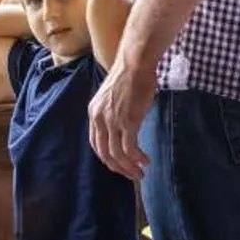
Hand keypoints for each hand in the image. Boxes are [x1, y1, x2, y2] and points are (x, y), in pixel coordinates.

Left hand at [86, 57, 155, 181]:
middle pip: (105, 153)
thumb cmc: (130, 77)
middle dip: (118, 168)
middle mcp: (99, 119)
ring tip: (140, 174)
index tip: (119, 165)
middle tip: (132, 176)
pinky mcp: (127, 121)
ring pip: (117, 154)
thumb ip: (113, 114)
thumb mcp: (113, 98)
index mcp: (94, 113)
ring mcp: (112, 121)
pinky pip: (130, 148)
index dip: (107, 158)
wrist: (135, 64)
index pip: (96, 144)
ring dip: (129, 168)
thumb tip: (123, 129)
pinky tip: (145, 160)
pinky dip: (137, 158)